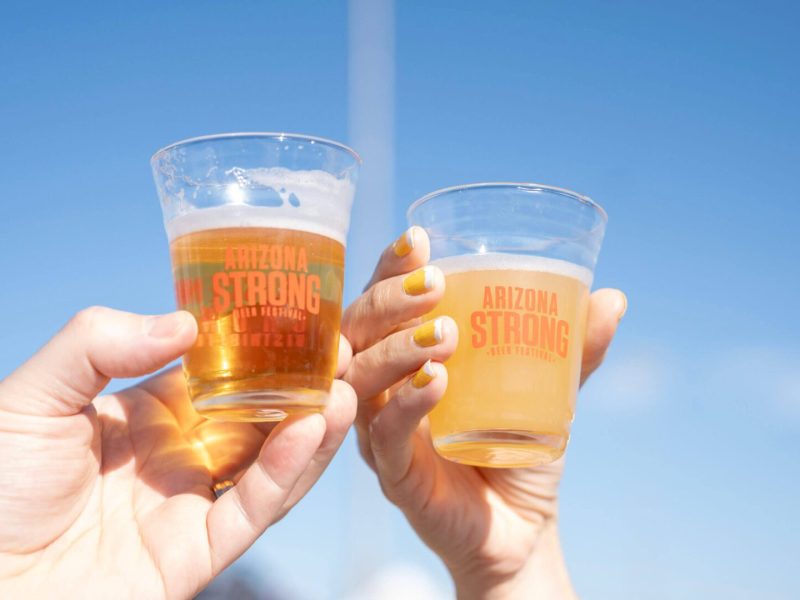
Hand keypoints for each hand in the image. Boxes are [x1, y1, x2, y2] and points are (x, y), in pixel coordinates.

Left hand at [0, 307, 355, 598]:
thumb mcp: (32, 396)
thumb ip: (99, 344)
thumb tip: (187, 323)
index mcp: (144, 415)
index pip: (219, 374)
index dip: (261, 349)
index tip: (300, 320)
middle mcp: (175, 457)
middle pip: (255, 417)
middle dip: (301, 387)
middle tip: (343, 353)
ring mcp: (188, 506)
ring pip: (267, 464)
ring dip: (311, 428)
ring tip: (343, 389)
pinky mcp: (194, 555)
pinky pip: (250, 511)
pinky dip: (285, 473)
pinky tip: (311, 431)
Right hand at [342, 228, 625, 598]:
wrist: (520, 528)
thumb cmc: (518, 448)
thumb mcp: (547, 392)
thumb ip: (571, 350)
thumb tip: (613, 297)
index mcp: (407, 356)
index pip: (382, 300)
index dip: (390, 266)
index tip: (418, 237)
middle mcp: (384, 388)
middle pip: (358, 329)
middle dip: (389, 298)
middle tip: (435, 282)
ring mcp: (382, 431)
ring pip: (362, 377)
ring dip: (397, 346)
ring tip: (443, 332)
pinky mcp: (395, 474)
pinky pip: (384, 434)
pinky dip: (406, 403)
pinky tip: (435, 381)